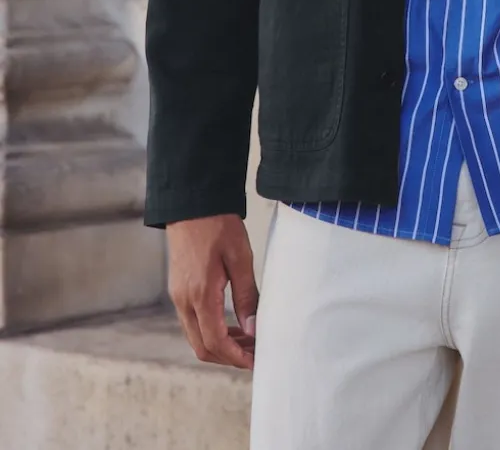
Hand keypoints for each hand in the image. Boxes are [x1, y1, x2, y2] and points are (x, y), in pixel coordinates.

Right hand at [167, 214, 257, 369]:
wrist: (192, 203)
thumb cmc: (218, 225)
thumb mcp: (240, 257)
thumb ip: (246, 296)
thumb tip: (254, 330)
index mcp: (199, 294)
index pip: (215, 342)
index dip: (236, 357)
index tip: (255, 361)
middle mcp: (184, 300)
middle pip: (202, 347)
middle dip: (229, 357)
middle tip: (255, 354)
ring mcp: (178, 296)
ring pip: (196, 337)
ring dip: (221, 345)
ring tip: (249, 340)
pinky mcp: (179, 290)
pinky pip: (193, 323)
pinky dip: (212, 331)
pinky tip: (233, 325)